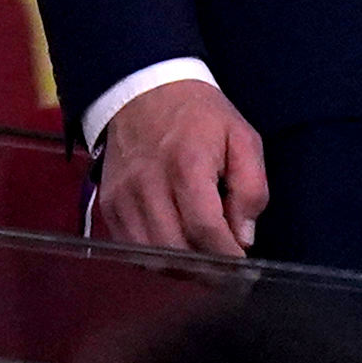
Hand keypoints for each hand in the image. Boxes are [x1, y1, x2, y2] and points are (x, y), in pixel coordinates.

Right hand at [97, 78, 268, 257]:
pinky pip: (132, 248)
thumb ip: (252, 188)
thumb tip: (243, 238)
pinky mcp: (109, 203)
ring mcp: (123, 196)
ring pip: (153, 257)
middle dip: (208, 271)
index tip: (244, 271)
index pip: (206, 230)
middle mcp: (149, 184)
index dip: (228, 259)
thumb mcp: (242, 137)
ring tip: (203, 262)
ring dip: (182, 269)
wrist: (143, 89)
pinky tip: (176, 248)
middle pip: (177, 250)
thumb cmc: (199, 115)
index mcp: (187, 165)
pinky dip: (157, 258)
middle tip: (227, 273)